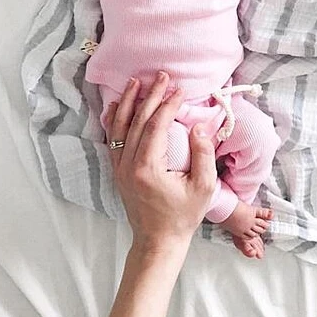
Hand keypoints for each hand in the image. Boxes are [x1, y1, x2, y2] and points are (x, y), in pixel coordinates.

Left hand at [106, 72, 216, 253]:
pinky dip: (115, 120)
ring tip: (136, 81)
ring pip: (120, 127)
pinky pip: (113, 140)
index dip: (169, 105)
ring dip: (129, 102)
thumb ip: (203, 154)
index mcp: (148, 168)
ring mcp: (120, 169)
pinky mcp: (118, 172)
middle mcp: (128, 166)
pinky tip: (119, 105)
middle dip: (151, 95)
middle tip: (162, 76)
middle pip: (138, 121)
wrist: (158, 240)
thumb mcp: (203, 187)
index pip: (157, 126)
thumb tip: (198, 127)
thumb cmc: (184, 215)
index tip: (180, 90)